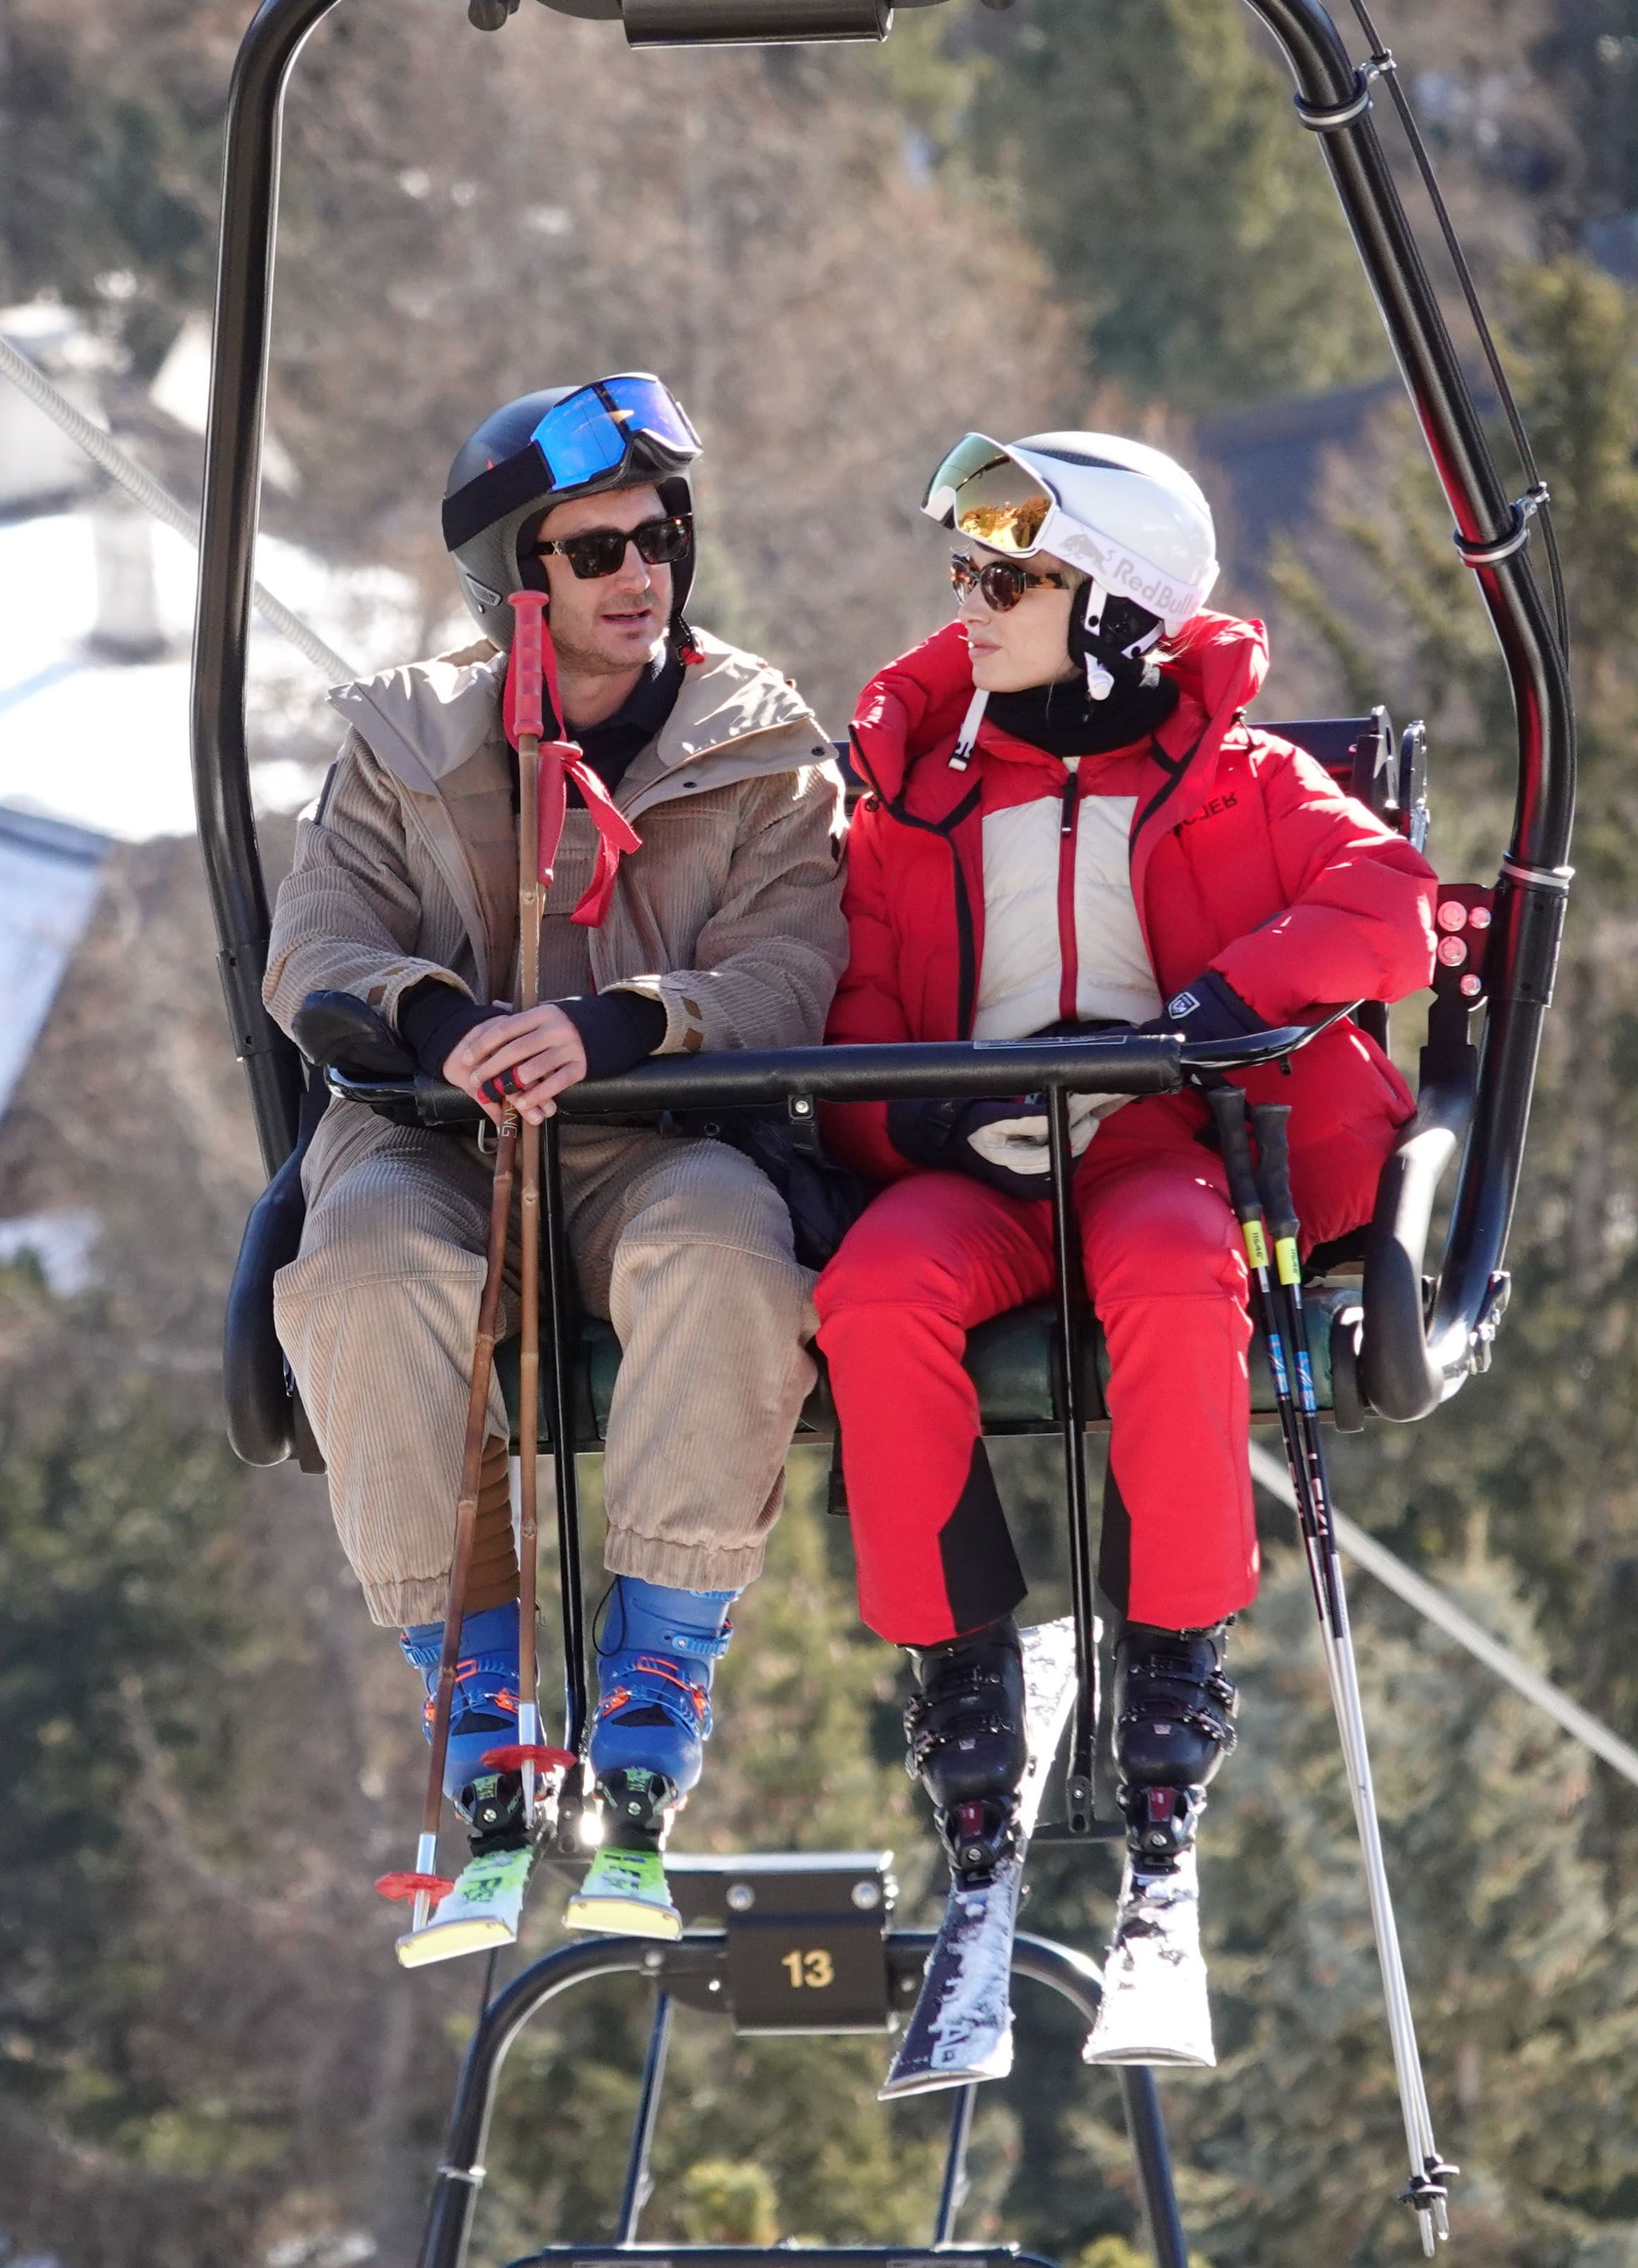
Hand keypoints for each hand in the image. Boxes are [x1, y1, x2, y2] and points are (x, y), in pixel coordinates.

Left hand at [444, 1003, 588, 1124]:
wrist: (600, 1029)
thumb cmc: (560, 1026)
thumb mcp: (542, 1015)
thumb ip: (521, 1016)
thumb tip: (495, 1006)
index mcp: (542, 1013)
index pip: (505, 1028)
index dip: (482, 1044)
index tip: (466, 1058)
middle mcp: (556, 1029)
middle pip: (516, 1049)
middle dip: (491, 1067)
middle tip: (475, 1080)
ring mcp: (570, 1048)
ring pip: (535, 1067)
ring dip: (512, 1082)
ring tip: (496, 1091)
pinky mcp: (580, 1067)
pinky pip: (556, 1084)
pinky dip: (537, 1095)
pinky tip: (521, 1104)